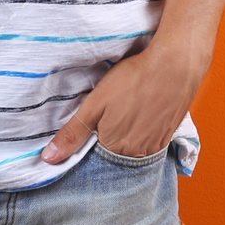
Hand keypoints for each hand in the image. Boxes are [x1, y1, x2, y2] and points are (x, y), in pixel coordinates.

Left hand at [40, 40, 207, 162]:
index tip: (89, 127)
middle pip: (115, 155)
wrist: (176, 65)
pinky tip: (140, 114)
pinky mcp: (168, 136)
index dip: (89, 143)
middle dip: (107, 142)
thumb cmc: (133, 80)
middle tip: (108, 115)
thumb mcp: (96, 103)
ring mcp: (155, 147)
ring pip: (133, 150)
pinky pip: (149, 143)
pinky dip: (142, 132)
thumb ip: (73, 132)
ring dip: (126, 137)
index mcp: (115, 149)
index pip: (95, 159)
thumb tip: (48, 159)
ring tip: (124, 113)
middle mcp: (137, 155)